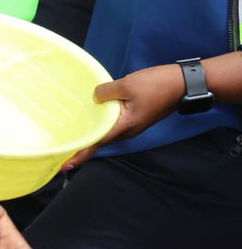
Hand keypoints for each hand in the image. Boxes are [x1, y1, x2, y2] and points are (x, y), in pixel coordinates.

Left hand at [62, 64, 183, 169]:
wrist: (185, 84)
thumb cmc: (158, 85)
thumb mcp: (127, 85)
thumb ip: (107, 92)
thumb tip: (95, 98)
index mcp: (125, 126)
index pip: (97, 143)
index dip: (81, 154)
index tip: (66, 165)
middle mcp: (128, 130)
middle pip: (101, 138)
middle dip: (83, 144)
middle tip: (63, 147)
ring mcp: (134, 124)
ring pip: (108, 129)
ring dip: (93, 132)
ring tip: (74, 133)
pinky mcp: (137, 116)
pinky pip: (115, 121)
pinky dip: (103, 121)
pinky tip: (94, 115)